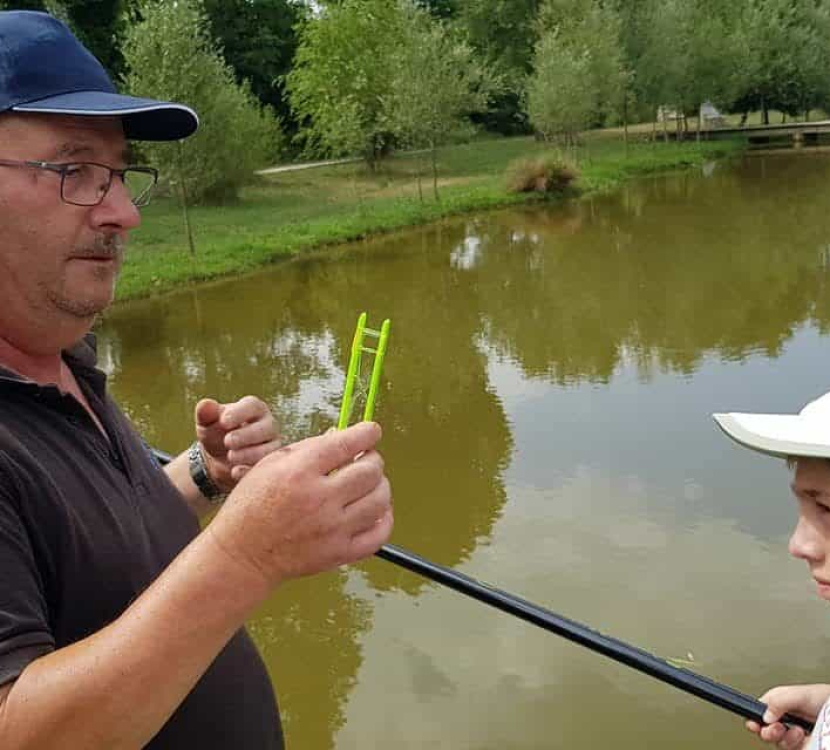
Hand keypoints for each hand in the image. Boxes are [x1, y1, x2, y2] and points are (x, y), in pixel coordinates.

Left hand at [194, 396, 281, 490]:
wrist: (218, 458)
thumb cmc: (215, 433)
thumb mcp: (207, 423)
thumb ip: (205, 413)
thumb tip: (205, 405)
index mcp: (254, 408)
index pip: (253, 405)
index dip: (239, 413)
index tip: (223, 422)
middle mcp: (268, 424)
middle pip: (267, 427)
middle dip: (246, 435)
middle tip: (227, 441)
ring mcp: (272, 444)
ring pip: (269, 449)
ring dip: (248, 454)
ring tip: (230, 456)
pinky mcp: (270, 463)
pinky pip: (266, 468)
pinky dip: (250, 471)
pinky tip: (234, 471)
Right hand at [205, 421, 392, 587]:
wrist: (241, 554)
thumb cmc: (252, 505)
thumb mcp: (270, 464)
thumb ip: (309, 447)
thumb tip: (341, 435)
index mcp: (300, 472)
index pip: (348, 443)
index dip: (367, 433)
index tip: (372, 431)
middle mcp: (319, 499)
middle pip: (370, 470)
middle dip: (373, 459)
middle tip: (366, 460)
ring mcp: (332, 529)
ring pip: (380, 500)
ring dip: (381, 486)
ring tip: (370, 484)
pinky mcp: (338, 553)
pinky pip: (379, 534)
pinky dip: (384, 519)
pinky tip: (375, 511)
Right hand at [745, 684, 829, 748]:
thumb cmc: (823, 699)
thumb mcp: (798, 694)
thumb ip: (778, 702)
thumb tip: (764, 716)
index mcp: (777, 703)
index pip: (758, 713)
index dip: (754, 719)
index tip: (754, 725)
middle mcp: (783, 719)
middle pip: (765, 731)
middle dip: (769, 732)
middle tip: (777, 729)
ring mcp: (792, 733)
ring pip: (778, 742)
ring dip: (785, 738)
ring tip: (797, 730)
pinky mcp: (802, 745)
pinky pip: (791, 749)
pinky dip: (794, 744)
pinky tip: (802, 736)